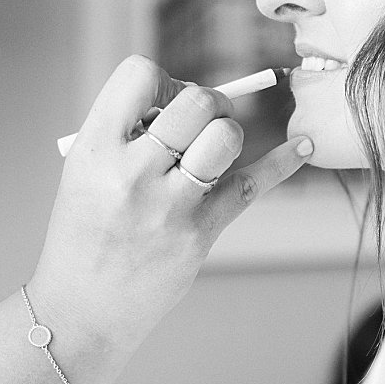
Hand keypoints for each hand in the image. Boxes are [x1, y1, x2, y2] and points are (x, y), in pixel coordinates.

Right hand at [29, 56, 310, 358]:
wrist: (82, 309)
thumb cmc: (85, 235)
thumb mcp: (85, 174)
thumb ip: (128, 135)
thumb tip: (189, 101)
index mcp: (95, 149)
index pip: (139, 74)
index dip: (160, 80)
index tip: (160, 103)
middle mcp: (133, 173)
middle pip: (195, 101)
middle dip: (205, 102)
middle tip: (196, 123)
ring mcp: (169, 205)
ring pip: (225, 136)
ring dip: (225, 132)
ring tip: (210, 150)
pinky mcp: (200, 233)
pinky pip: (251, 184)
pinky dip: (282, 162)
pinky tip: (302, 146)